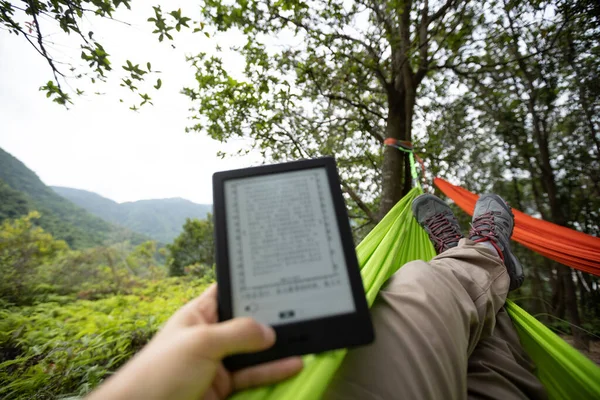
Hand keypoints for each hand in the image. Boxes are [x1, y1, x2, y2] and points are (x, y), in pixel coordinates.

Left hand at [87, 284, 302, 399]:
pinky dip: (273, 370)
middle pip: (247, 321)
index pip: (229, 291)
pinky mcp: (224, 386)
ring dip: (277, 346)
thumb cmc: (161, 371)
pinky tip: (293, 364)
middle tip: (302, 307)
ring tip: (305, 336)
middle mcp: (211, 335)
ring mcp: (219, 361)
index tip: (279, 277)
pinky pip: (253, 374)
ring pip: (254, 350)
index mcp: (199, 314)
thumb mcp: (201, 343)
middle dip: (271, 317)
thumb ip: (237, 334)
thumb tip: (269, 331)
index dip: (250, 284)